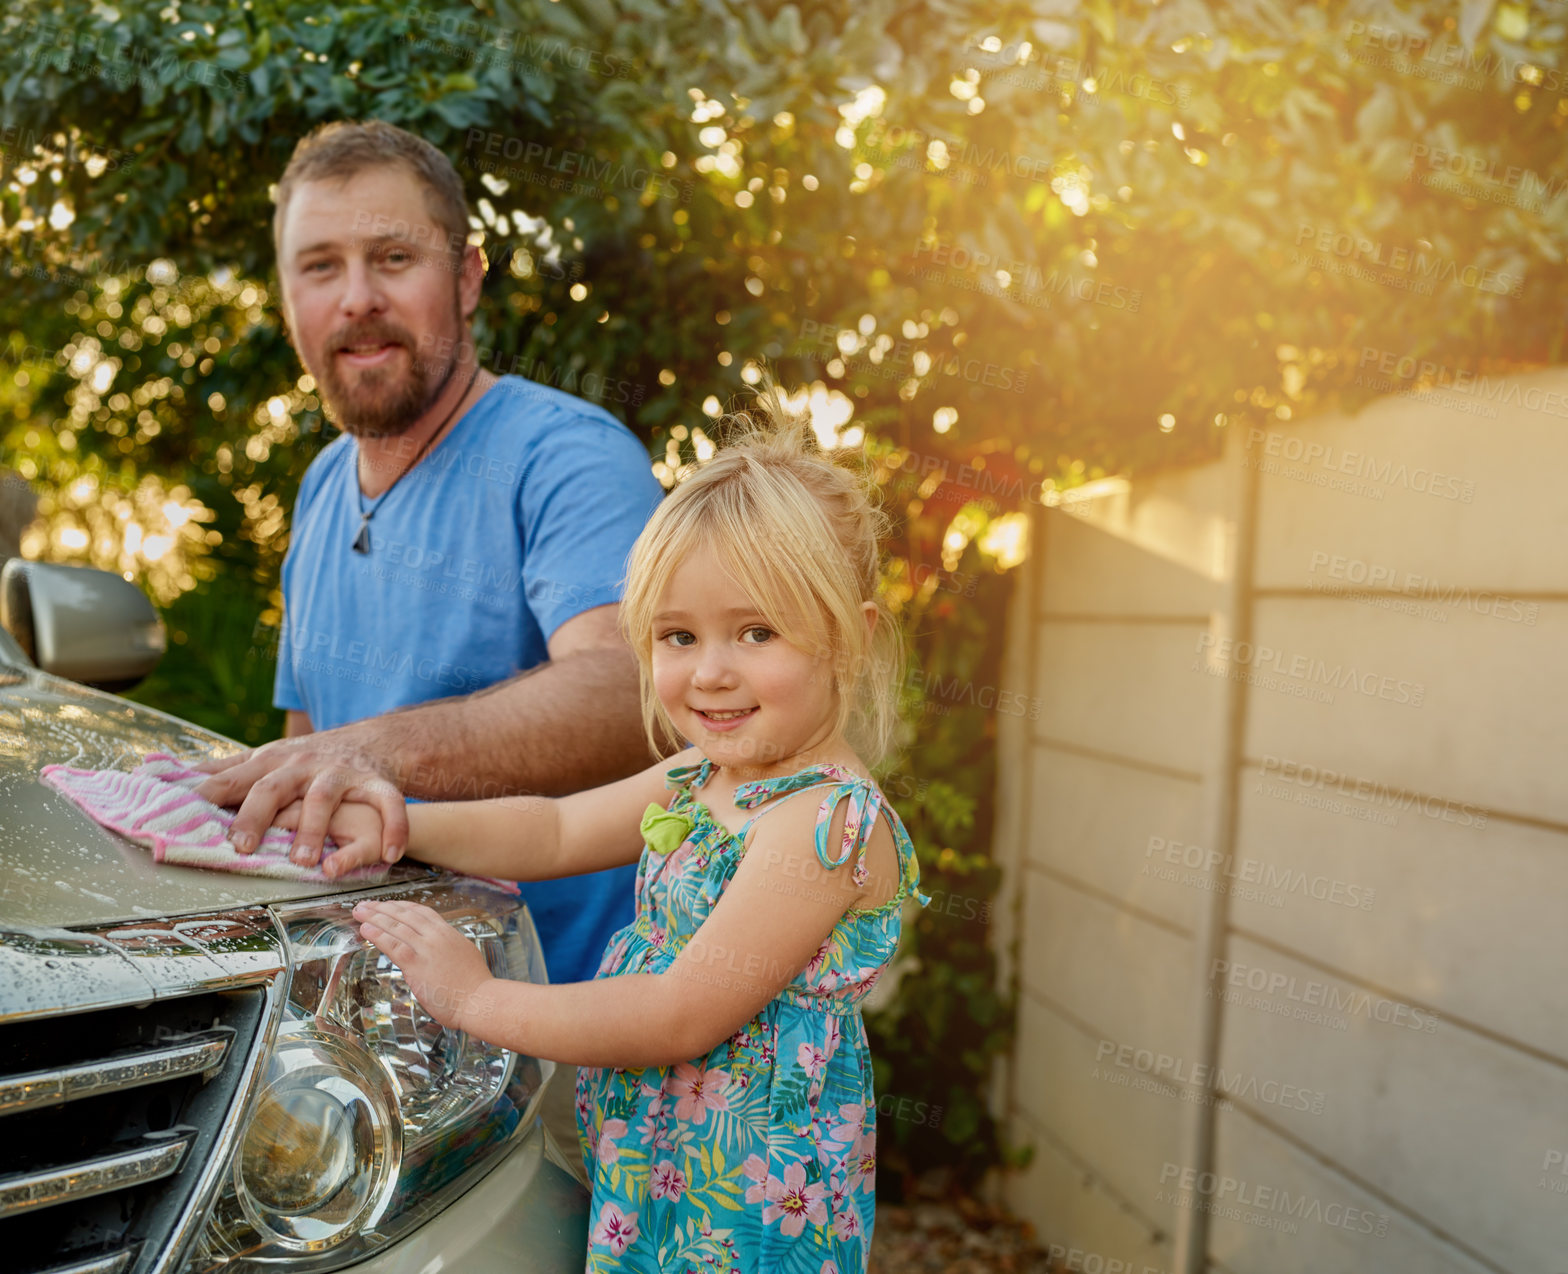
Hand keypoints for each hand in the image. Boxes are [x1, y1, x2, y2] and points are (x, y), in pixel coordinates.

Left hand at [193, 734, 407, 865]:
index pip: (232, 780)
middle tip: (244, 848)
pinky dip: (394, 826)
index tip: (185, 822)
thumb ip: (218, 771)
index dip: (210, 800)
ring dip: (313, 828)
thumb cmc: (303, 762)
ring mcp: (339, 773)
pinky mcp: (375, 782)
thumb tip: (153, 772)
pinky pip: (388, 803)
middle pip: (273, 786)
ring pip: (323, 797)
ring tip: (303, 862)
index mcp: (269, 762)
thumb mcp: (262, 761)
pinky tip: (391, 853)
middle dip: (257, 815)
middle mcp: (302, 765)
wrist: (366, 741)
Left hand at [352, 900, 494, 1031]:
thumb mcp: (465, 956)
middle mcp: (436, 936)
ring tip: (359, 912)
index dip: (402, 906)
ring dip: (374, 917)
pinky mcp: (416, 964)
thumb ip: (448, 950)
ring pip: (396, 927)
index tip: (390, 904)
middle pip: (405, 915)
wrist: (479, 1001)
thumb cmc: (475, 986)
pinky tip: (366, 930)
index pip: (422, 912)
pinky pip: (393, 945)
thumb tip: (439, 952)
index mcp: (449, 933)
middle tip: (366, 905)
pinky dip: (378, 935)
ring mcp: (426, 949)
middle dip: (383, 908)